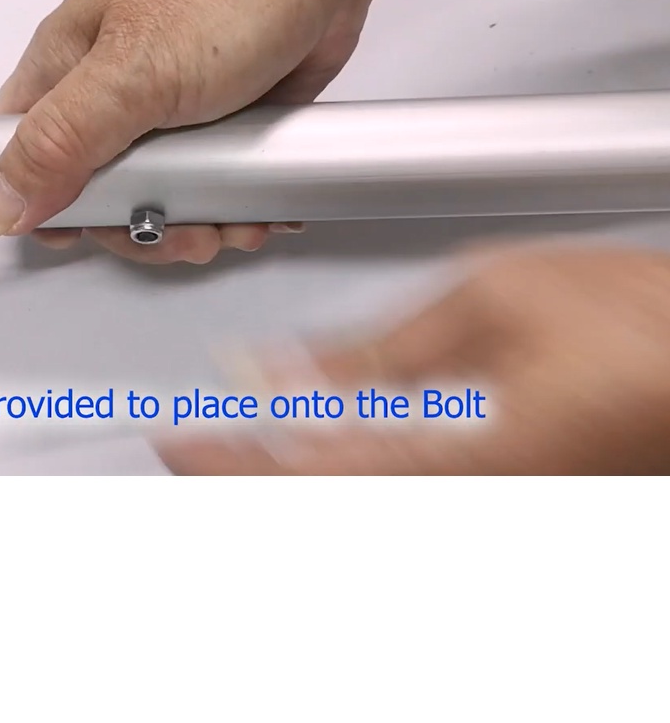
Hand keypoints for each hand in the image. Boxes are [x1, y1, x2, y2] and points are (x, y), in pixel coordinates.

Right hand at [0, 0, 412, 261]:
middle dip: (139, 228)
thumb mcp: (132, 73)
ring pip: (159, 197)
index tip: (79, 234)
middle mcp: (112, 94)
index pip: (19, 153)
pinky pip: (212, 185)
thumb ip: (60, 142)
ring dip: (196, 226)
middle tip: (182, 233)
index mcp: (67, 68)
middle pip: (96, 192)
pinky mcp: (223, 122)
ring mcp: (171, 111)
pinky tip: (256, 211)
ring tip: (234, 225)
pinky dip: (233, 208)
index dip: (37, 204)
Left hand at [157, 244, 669, 473]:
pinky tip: (317, 429)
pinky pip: (392, 484)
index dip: (222, 459)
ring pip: (351, 494)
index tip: (174, 438)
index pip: (301, 474)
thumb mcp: (490, 299)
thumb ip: (381, 348)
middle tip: (191, 438)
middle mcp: (462, 496)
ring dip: (285, 464)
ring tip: (238, 430)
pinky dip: (338, 460)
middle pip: (319, 498)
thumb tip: (293, 369)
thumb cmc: (638, 324)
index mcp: (455, 460)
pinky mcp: (494, 486)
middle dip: (244, 471)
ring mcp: (480, 496)